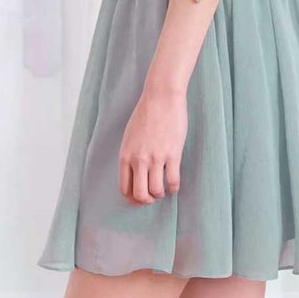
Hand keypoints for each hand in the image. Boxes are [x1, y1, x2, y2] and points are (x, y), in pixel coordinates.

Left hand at [118, 88, 187, 205]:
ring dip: (161, 194)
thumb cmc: (146, 113)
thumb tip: (137, 172)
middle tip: (153, 195)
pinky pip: (173, 181)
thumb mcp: (130, 136)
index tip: (140, 198)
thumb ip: (131, 154)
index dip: (133, 199)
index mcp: (126, 155)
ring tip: (164, 188)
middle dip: (147, 200)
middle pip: (140, 195)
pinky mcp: (172, 154)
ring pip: (156, 191)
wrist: (161, 97)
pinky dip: (174, 188)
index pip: (124, 188)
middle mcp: (138, 160)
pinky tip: (174, 184)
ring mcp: (155, 158)